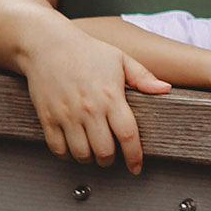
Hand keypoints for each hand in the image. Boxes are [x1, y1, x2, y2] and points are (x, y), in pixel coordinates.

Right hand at [20, 24, 168, 173]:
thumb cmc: (86, 51)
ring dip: (90, 159)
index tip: (136, 167)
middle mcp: (88, 108)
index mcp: (110, 95)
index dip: (134, 156)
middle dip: (111, 160)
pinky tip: (74, 147)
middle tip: (112, 156)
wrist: (46, 44)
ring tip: (93, 152)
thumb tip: (165, 89)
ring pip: (82, 154)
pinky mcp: (47, 118)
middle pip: (104, 151)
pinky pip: (58, 149)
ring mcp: (66, 115)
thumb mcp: (120, 59)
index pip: (127, 135)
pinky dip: (68, 155)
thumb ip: (143, 77)